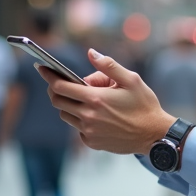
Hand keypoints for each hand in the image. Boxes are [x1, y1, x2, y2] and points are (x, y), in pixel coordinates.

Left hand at [37, 49, 174, 154]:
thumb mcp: (131, 79)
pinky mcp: (92, 142)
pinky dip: (80, 120)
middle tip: (61, 82)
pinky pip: (77, 128)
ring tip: (87, 99)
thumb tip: (91, 53)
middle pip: (58, 101)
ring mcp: (89, 132)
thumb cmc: (144, 105)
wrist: (154, 135)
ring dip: (69, 105)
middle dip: (56, 90)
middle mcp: (88, 116)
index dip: (49, 76)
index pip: (61, 87)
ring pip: (66, 115)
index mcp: (96, 98)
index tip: (41, 68)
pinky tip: (95, 115)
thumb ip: (108, 65)